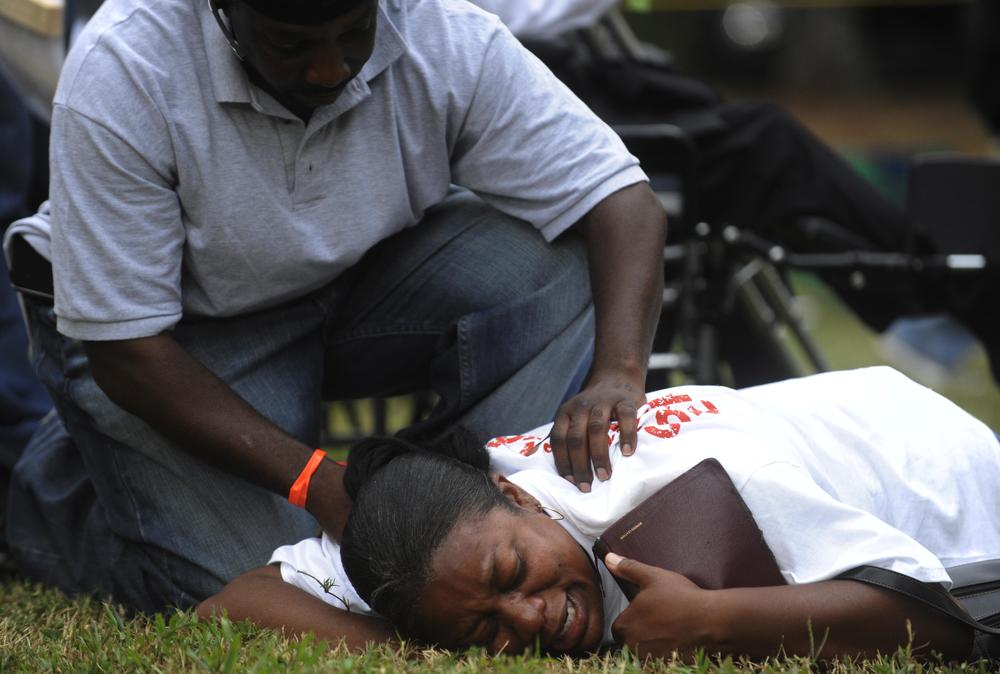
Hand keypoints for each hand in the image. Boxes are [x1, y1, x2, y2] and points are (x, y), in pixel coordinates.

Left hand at [550, 374, 643, 490]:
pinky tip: (627, 453)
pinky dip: (626, 435)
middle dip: (580, 465)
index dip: (563, 461)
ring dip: (599, 455)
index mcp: (565, 413)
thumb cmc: (595, 408)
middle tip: (587, 486)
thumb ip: (571, 437)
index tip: (570, 481)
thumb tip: (570, 476)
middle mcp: (581, 406)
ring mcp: (603, 401)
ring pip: (597, 429)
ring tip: (604, 476)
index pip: (558, 439)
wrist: (616, 377)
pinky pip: (625, 417)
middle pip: (575, 438)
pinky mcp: (625, 400)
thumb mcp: (576, 417)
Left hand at [606, 552, 710, 657]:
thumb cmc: (679, 597)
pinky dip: (667, 650)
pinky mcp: (666, 664)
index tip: (646, 611)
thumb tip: (608, 558)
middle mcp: (633, 645)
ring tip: (670, 627)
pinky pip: (661, 658)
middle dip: (642, 630)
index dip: (632, 617)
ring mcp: (650, 657)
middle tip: (660, 618)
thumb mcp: (652, 576)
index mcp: (625, 625)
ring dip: (654, 641)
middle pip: (630, 639)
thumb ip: (628, 568)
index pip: (619, 625)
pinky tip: (678, 638)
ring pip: (645, 649)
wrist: (710, 620)